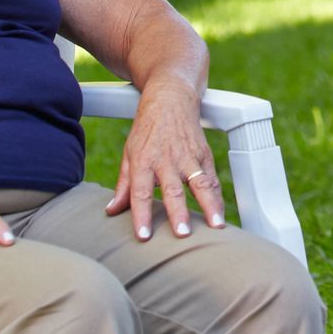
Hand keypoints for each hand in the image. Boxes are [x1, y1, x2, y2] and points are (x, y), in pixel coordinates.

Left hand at [105, 77, 223, 238]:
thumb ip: (123, 185)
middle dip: (178, 213)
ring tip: (215, 225)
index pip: (141, 193)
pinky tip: (220, 214)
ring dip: (208, 205)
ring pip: (200, 183)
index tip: (144, 236)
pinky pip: (212, 178)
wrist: (170, 97)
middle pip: (173, 190)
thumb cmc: (146, 128)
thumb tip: (112, 211)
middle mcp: (166, 160)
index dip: (141, 215)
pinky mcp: (204, 154)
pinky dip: (218, 197)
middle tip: (183, 233)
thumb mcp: (129, 153)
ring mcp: (188, 156)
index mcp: (143, 161)